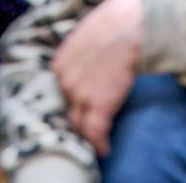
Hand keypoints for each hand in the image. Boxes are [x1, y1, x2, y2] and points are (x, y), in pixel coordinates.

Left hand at [54, 0, 142, 156]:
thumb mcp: (82, 41)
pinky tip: (104, 151)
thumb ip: (77, 60)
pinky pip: (95, 133)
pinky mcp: (99, 105)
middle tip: (80, 140)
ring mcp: (80, 96)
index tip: (72, 120)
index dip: (66, 110)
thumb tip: (83, 69)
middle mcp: (64, 83)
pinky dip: (100, 145)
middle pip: (65, 114)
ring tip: (92, 149)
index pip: (57, 97)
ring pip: (78, 127)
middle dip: (73, 129)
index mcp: (59, 67)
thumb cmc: (112, 28)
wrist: (128, 29)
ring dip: (86, 140)